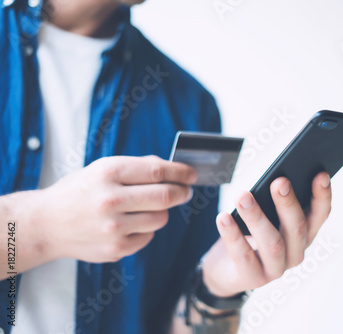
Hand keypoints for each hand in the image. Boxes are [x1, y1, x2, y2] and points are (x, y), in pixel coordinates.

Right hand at [36, 155, 196, 262]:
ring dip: (163, 211)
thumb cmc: (80, 191)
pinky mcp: (115, 249)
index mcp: (108, 173)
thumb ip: (138, 168)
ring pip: (161, 218)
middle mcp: (110, 199)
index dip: (181, 172)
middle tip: (186, 191)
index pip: (158, 171)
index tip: (192, 174)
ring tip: (150, 207)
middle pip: (166, 196)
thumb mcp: (102, 169)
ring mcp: (113, 227)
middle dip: (182, 192)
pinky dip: (147, 229)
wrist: (46, 224)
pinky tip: (132, 223)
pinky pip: (148, 236)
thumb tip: (174, 168)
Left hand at [202, 172, 331, 296]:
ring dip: (257, 217)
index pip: (320, 215)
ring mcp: (276, 269)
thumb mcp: (264, 215)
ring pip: (272, 243)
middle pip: (297, 228)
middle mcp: (295, 252)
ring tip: (242, 196)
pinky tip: (223, 218)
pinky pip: (243, 256)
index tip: (321, 174)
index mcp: (304, 234)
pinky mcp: (253, 279)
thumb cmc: (249, 233)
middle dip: (288, 203)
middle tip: (279, 182)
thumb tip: (274, 179)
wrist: (225, 269)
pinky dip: (233, 235)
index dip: (322, 196)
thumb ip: (272, 201)